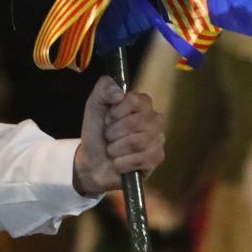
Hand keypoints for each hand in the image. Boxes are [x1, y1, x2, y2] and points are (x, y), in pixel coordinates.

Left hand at [72, 78, 166, 197]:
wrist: (93, 161)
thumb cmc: (97, 132)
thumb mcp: (94, 105)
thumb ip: (104, 88)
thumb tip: (119, 94)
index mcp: (142, 103)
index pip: (134, 100)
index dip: (115, 112)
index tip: (107, 119)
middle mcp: (155, 119)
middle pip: (134, 123)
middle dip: (112, 133)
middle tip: (108, 137)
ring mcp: (158, 139)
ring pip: (136, 142)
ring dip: (115, 149)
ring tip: (112, 149)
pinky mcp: (157, 158)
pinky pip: (140, 160)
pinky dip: (121, 163)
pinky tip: (119, 162)